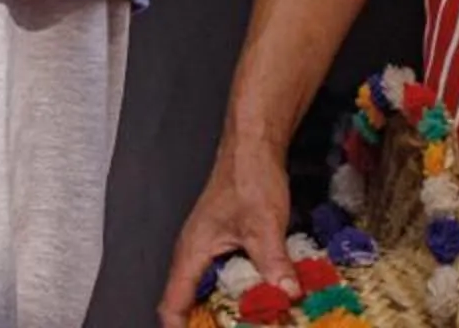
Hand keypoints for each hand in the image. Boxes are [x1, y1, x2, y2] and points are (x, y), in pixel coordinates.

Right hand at [157, 138, 292, 326]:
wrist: (254, 149)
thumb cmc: (247, 178)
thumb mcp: (264, 224)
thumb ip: (272, 261)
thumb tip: (287, 293)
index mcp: (192, 252)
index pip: (172, 302)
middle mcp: (195, 255)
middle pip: (190, 304)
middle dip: (208, 324)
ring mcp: (210, 251)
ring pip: (211, 293)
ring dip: (228, 313)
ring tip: (255, 323)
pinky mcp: (227, 247)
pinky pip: (227, 282)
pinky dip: (242, 298)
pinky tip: (267, 303)